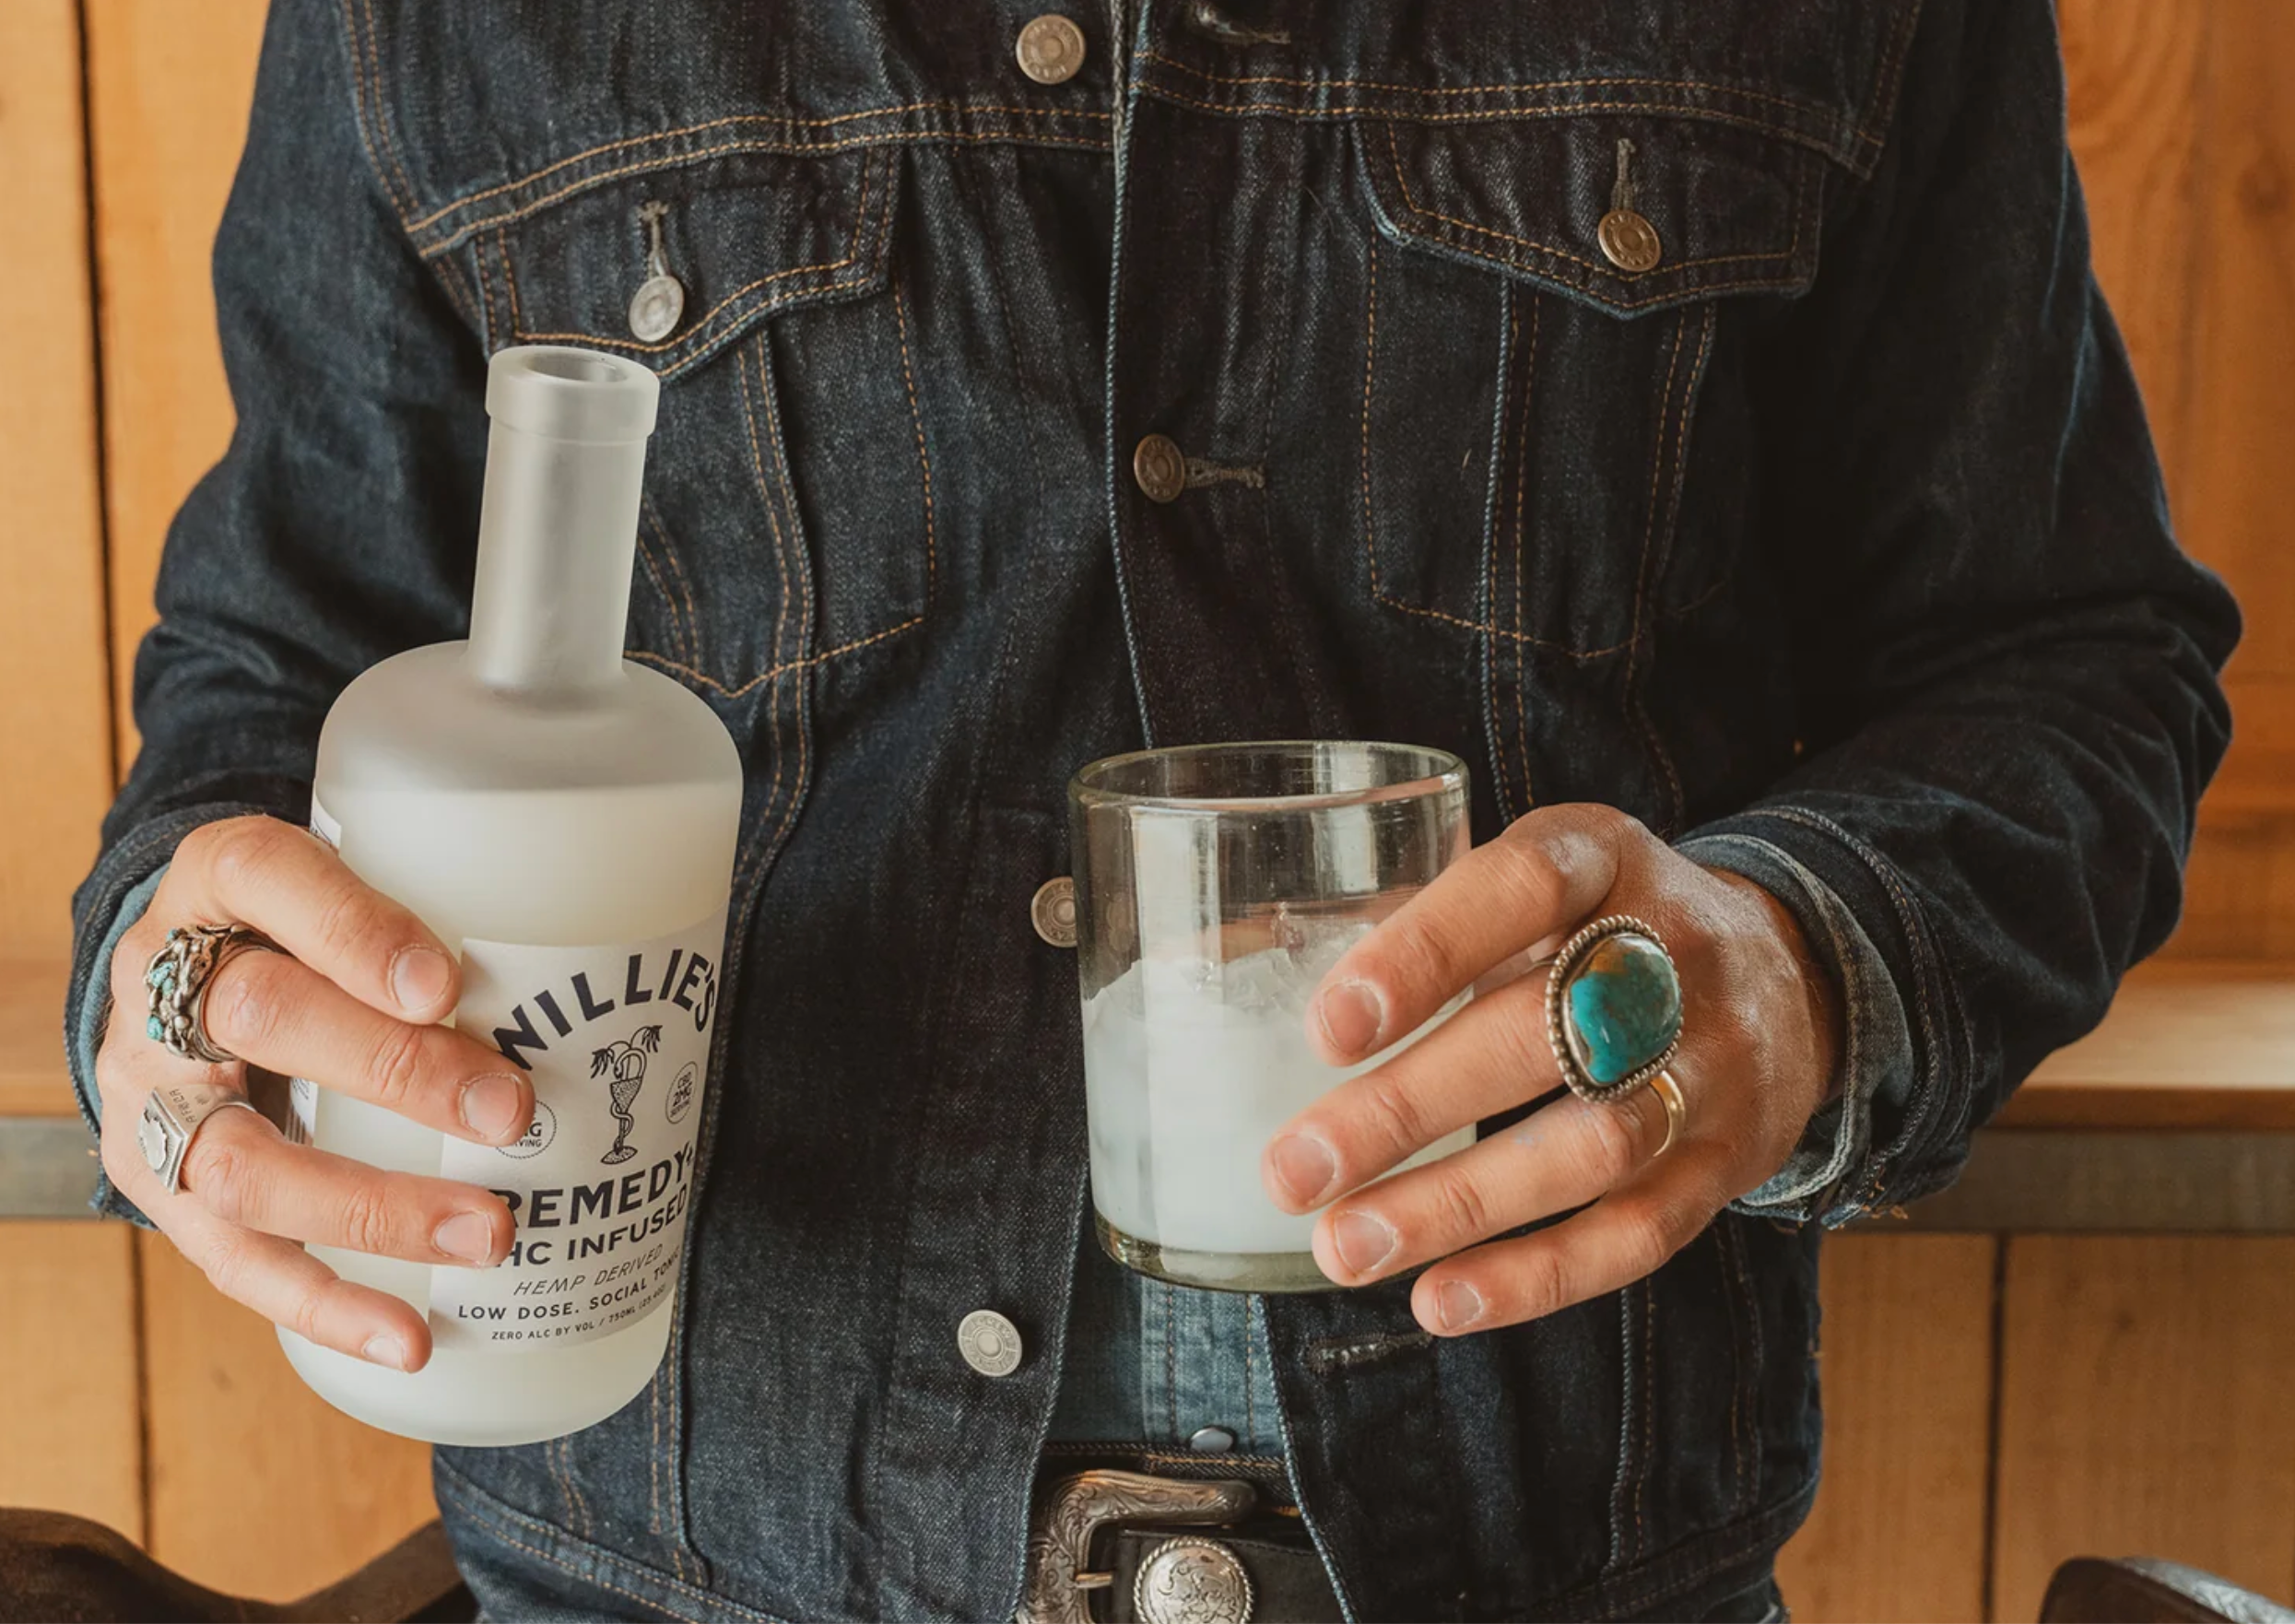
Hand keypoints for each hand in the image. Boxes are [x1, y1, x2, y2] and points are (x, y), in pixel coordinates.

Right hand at [95, 815, 533, 1371]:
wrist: (184, 971)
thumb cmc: (308, 924)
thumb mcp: (358, 872)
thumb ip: (448, 900)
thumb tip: (607, 970)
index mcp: (216, 877)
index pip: (266, 877)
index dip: (353, 932)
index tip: (445, 983)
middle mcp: (161, 983)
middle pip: (258, 1018)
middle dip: (392, 1069)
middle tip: (509, 1112)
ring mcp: (149, 1094)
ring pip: (241, 1161)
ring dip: (370, 1208)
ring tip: (486, 1233)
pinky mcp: (158, 1189)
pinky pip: (236, 1261)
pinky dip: (328, 1305)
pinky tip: (412, 1338)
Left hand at [1260, 803, 1841, 1335]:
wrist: (1793, 974)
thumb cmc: (1601, 924)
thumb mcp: (1536, 875)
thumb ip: (1418, 917)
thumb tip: (1216, 968)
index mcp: (1605, 858)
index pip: (1521, 888)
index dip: (1425, 954)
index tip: (1328, 1027)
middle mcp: (1672, 954)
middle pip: (1542, 1037)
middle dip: (1406, 1111)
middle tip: (1291, 1169)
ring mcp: (1712, 1065)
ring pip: (1589, 1147)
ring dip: (1457, 1207)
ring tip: (1343, 1246)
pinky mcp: (1730, 1162)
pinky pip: (1637, 1233)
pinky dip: (1536, 1276)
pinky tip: (1441, 1300)